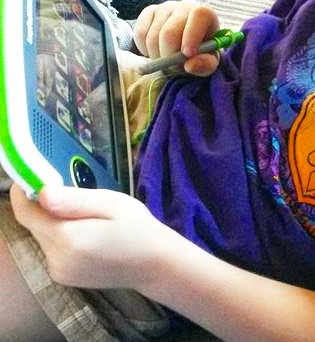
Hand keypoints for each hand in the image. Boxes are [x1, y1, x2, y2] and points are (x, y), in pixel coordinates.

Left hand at [10, 184, 171, 289]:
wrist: (154, 264)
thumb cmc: (138, 228)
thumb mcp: (112, 203)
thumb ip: (76, 200)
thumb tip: (43, 193)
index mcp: (69, 239)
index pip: (27, 214)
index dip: (23, 192)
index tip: (31, 174)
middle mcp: (57, 260)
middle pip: (34, 224)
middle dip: (45, 205)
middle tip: (72, 192)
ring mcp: (59, 272)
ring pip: (42, 235)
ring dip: (54, 221)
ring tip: (86, 214)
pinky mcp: (63, 277)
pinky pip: (51, 248)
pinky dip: (61, 235)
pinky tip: (85, 232)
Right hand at [133, 0, 219, 75]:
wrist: (188, 45)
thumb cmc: (201, 53)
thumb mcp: (210, 62)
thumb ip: (205, 64)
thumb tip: (190, 65)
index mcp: (205, 14)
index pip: (198, 15)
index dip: (192, 36)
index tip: (187, 54)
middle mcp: (184, 6)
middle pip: (169, 32)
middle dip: (169, 56)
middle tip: (173, 67)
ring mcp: (164, 7)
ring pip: (152, 37)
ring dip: (157, 57)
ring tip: (167, 61)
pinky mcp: (148, 12)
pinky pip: (140, 34)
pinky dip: (145, 50)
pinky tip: (156, 52)